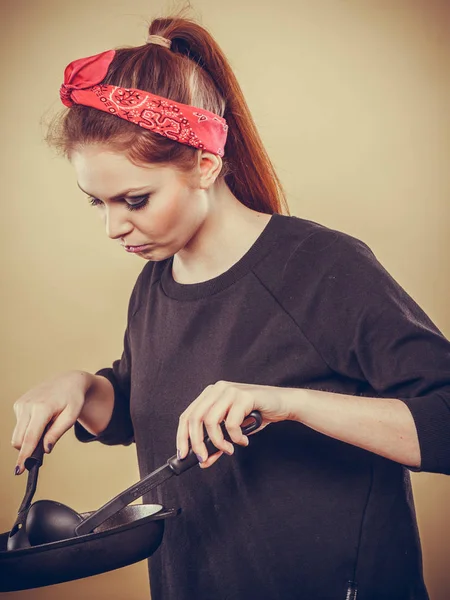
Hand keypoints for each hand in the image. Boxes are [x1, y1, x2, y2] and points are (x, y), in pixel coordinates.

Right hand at [11, 370, 93, 474]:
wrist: (68, 381)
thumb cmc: (73, 399)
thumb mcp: (71, 417)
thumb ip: (57, 433)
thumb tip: (45, 450)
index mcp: (42, 408)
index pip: (30, 437)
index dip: (24, 455)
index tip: (20, 470)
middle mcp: (28, 405)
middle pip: (19, 439)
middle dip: (27, 449)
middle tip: (41, 451)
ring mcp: (21, 403)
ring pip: (17, 434)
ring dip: (28, 438)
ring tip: (46, 429)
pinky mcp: (18, 404)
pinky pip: (19, 425)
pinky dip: (28, 428)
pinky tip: (41, 420)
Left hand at [176, 380, 291, 468]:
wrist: (283, 404)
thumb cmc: (256, 415)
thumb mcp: (232, 429)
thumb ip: (216, 441)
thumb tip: (203, 460)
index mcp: (210, 394)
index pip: (187, 415)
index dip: (182, 436)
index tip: (182, 455)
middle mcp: (217, 389)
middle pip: (195, 418)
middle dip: (197, 443)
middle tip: (204, 458)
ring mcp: (230, 390)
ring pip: (210, 421)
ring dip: (218, 442)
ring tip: (228, 450)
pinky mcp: (244, 396)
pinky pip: (232, 423)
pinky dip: (236, 437)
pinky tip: (243, 440)